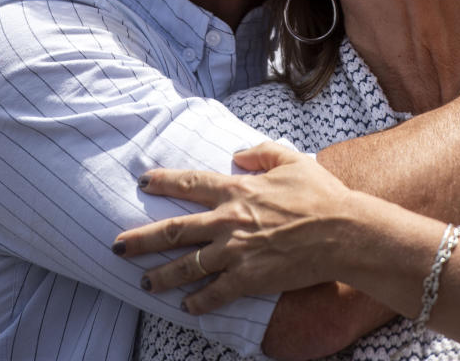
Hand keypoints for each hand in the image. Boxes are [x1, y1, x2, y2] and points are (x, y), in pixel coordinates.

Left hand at [113, 142, 353, 313]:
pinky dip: (199, 302)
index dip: (165, 181)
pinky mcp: (248, 278)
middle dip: (142, 239)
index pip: (191, 183)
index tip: (143, 182)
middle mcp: (229, 220)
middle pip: (175, 230)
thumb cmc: (321, 194)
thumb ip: (262, 152)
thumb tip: (238, 154)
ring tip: (144, 283)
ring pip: (187, 266)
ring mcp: (236, 251)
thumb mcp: (293, 160)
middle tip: (117, 247)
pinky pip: (214, 294)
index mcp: (238, 190)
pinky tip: (187, 307)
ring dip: (162, 276)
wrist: (342, 231)